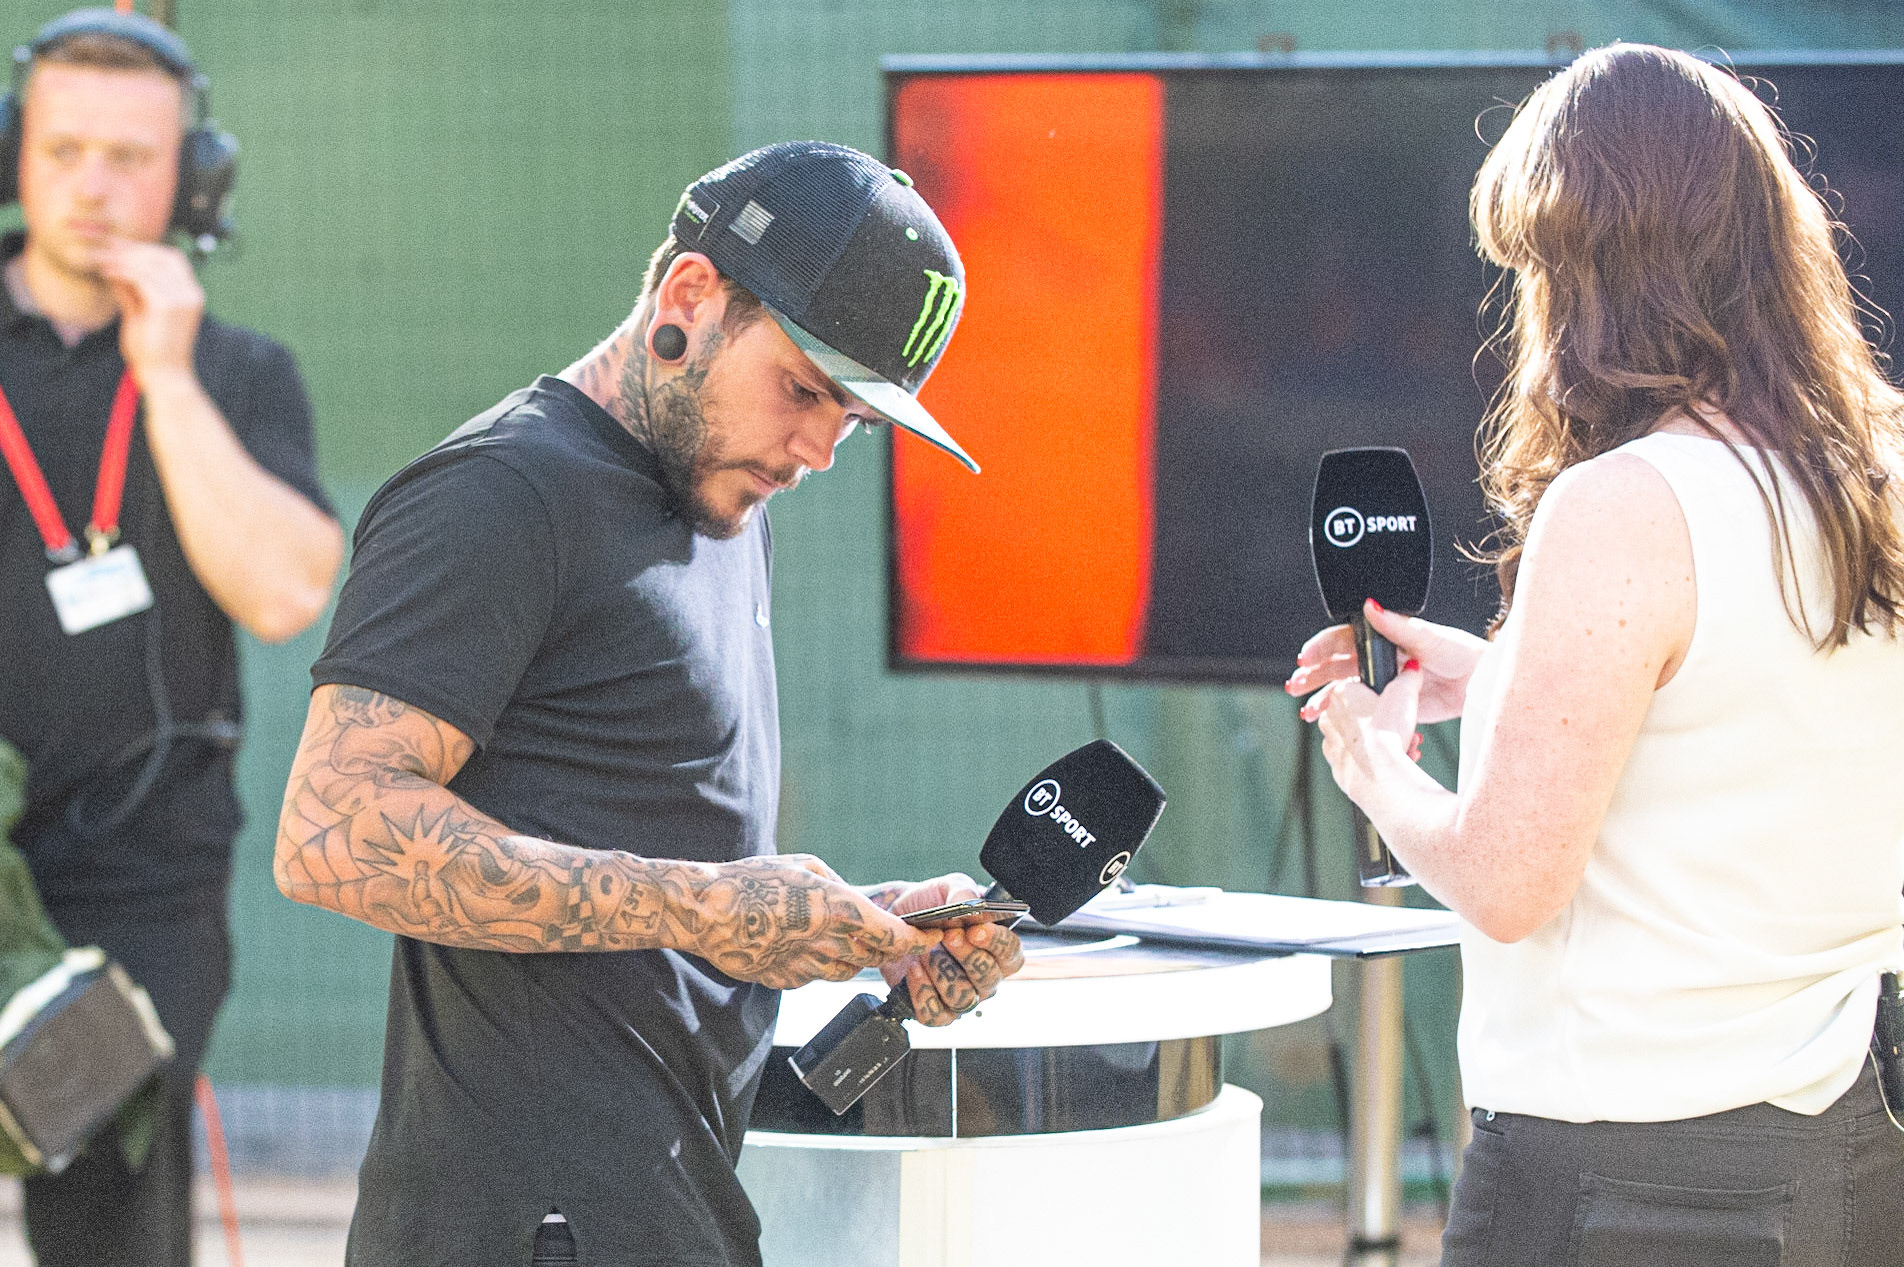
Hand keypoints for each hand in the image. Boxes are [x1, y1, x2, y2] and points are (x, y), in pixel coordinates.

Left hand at [95, 239, 203, 387]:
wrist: (164, 376)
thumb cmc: (152, 350)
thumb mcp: (140, 314)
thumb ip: (131, 291)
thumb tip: (114, 269)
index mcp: (191, 295)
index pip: (172, 259)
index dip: (145, 249)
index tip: (117, 246)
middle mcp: (192, 293)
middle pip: (165, 255)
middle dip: (135, 249)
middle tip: (106, 250)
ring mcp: (183, 298)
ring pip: (151, 263)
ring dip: (124, 259)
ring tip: (102, 262)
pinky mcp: (168, 305)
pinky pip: (142, 278)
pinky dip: (123, 272)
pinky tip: (107, 273)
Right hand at [688, 855, 938, 989]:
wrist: (707, 913)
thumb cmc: (752, 881)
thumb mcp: (806, 867)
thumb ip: (839, 888)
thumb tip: (854, 901)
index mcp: (839, 910)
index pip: (895, 937)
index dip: (918, 940)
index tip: (931, 936)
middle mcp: (828, 943)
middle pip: (876, 955)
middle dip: (888, 946)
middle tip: (891, 933)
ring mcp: (807, 967)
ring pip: (848, 969)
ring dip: (853, 955)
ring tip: (835, 933)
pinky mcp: (787, 981)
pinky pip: (816, 976)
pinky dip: (819, 963)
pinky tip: (800, 944)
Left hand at [878, 874, 1026, 1026]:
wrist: (894, 921)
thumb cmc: (930, 905)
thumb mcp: (949, 888)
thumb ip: (963, 893)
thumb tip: (970, 907)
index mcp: (997, 948)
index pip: (1011, 953)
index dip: (997, 943)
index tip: (977, 930)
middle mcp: (985, 977)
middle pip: (988, 978)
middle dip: (967, 956)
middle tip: (948, 936)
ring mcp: (963, 996)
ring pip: (964, 998)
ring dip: (943, 973)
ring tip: (925, 951)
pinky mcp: (937, 1010)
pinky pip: (936, 1015)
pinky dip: (923, 993)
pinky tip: (913, 969)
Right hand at [1285, 599, 1487, 723]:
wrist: (1479, 683)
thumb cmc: (1459, 652)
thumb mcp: (1427, 636)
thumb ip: (1396, 625)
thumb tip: (1369, 605)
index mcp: (1382, 637)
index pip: (1343, 639)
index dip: (1321, 648)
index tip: (1305, 658)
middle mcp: (1377, 659)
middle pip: (1335, 666)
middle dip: (1313, 675)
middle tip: (1295, 685)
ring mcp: (1380, 683)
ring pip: (1342, 690)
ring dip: (1322, 697)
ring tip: (1306, 710)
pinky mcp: (1388, 705)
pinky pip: (1359, 709)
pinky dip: (1341, 715)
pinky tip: (1326, 721)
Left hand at [1306, 658, 1423, 808]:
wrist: (1380, 775)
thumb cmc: (1388, 732)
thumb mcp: (1405, 694)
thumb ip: (1409, 677)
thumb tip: (1412, 667)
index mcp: (1340, 695)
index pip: (1360, 688)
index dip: (1384, 697)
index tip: (1399, 705)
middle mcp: (1329, 719)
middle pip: (1364, 716)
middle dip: (1388, 723)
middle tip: (1407, 729)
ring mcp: (1332, 746)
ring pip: (1364, 740)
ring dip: (1387, 743)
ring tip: (1408, 747)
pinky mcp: (1338, 769)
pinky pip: (1361, 763)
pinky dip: (1377, 763)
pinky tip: (1397, 763)